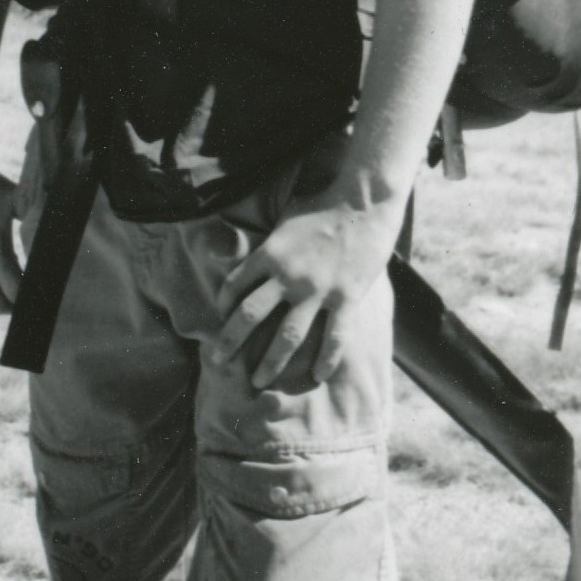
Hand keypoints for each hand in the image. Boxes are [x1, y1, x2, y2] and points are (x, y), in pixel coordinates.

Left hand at [216, 180, 407, 392]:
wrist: (364, 198)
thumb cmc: (323, 201)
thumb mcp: (284, 218)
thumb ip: (271, 242)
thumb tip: (257, 251)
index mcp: (267, 253)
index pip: (233, 286)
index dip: (223, 306)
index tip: (219, 320)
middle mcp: (286, 275)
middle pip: (249, 316)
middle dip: (229, 342)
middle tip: (217, 361)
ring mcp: (317, 289)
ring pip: (287, 336)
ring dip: (270, 362)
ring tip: (258, 382)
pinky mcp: (346, 297)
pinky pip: (334, 337)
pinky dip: (326, 359)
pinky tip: (317, 375)